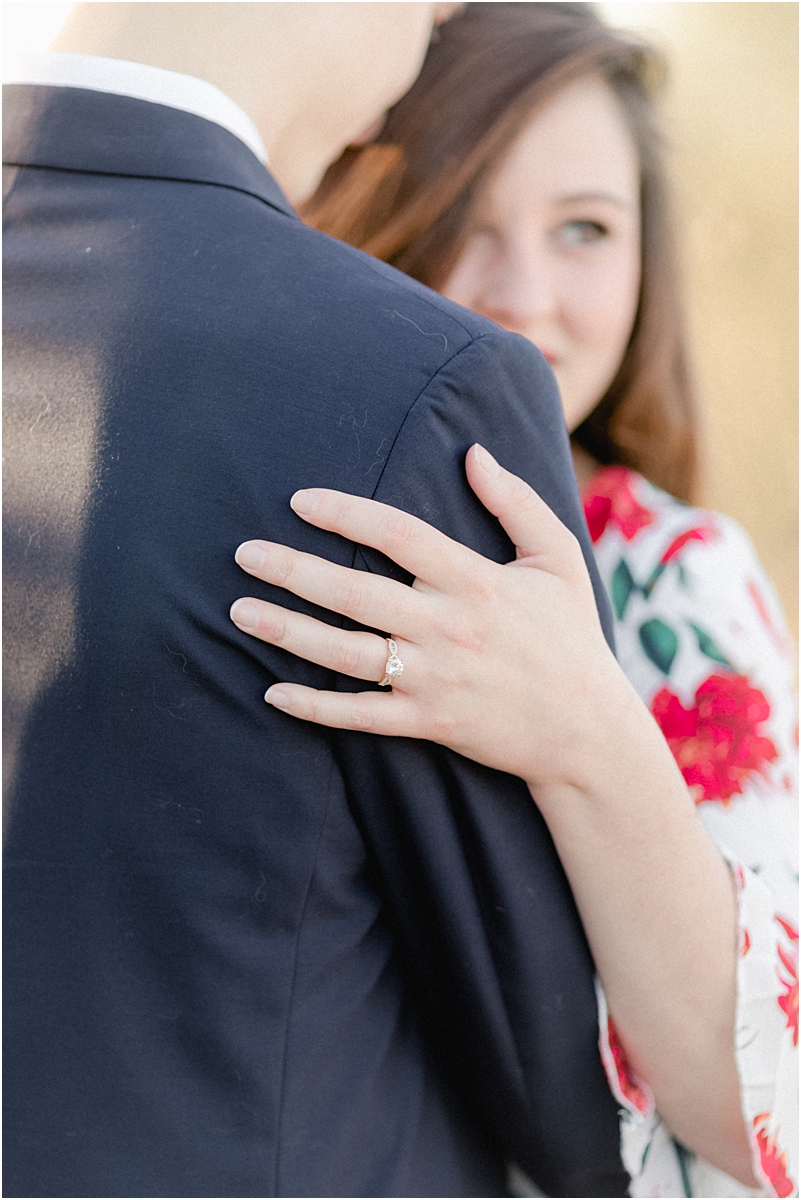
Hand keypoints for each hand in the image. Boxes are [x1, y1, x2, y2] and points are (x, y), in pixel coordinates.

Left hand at [230, 445, 753, 1179]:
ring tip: (239, 611)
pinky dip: (315, 706)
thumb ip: (516, 503)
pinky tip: (273, 692)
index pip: (396, 533)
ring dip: (288, 631)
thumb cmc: (571, 639)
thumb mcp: (559, 558)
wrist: (588, 732)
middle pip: (354, 591)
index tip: (298, 500)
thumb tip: (473, 452)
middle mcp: (447, 626)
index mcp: (474, 579)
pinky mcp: (429, 723)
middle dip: (292, 569)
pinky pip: (360, 715)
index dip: (344, 512)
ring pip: (345, 652)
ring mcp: (434, 678)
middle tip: (243, 553)